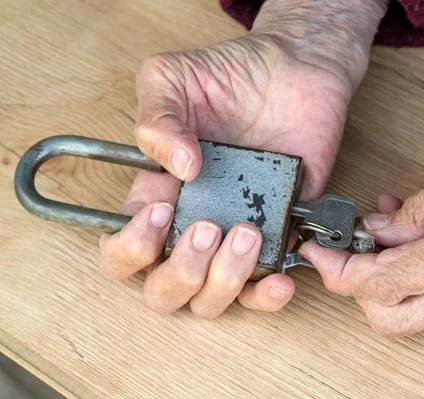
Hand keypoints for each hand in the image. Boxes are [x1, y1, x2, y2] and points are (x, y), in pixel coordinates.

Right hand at [97, 32, 354, 316]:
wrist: (294, 69)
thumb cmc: (231, 74)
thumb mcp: (172, 78)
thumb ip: (156, 119)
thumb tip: (178, 168)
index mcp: (159, 195)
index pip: (123, 251)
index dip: (131, 249)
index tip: (161, 213)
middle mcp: (194, 223)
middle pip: (165, 290)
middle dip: (182, 272)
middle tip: (207, 226)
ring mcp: (236, 236)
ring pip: (212, 299)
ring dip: (225, 281)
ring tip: (247, 233)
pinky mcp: (280, 235)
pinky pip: (267, 287)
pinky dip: (269, 295)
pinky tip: (281, 277)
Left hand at [301, 143, 423, 337]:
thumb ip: (417, 209)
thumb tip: (376, 230)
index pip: (383, 281)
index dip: (340, 270)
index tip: (319, 252)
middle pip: (388, 317)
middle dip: (354, 287)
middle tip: (342, 252)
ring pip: (411, 319)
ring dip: (385, 285)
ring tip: (384, 241)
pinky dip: (418, 286)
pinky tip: (418, 251)